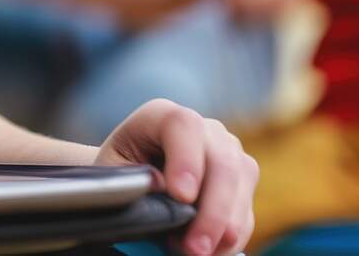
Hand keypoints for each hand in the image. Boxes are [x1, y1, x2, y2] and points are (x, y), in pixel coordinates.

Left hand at [96, 99, 257, 255]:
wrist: (134, 183)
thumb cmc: (119, 175)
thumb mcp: (113, 175)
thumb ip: (134, 181)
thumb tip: (162, 190)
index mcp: (162, 116)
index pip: (183, 125)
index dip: (186, 160)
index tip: (180, 196)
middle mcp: (204, 130)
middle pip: (223, 162)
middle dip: (212, 211)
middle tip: (194, 248)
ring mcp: (228, 154)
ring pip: (241, 186)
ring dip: (224, 228)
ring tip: (197, 253)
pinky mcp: (242, 182)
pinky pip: (245, 212)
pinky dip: (230, 237)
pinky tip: (209, 252)